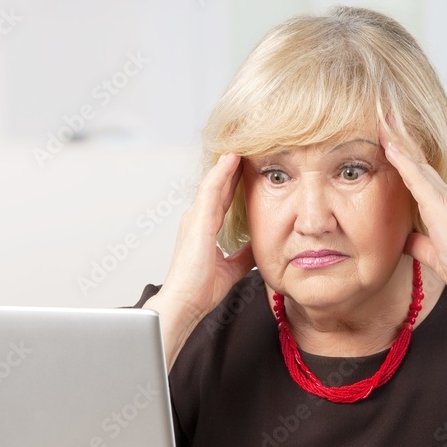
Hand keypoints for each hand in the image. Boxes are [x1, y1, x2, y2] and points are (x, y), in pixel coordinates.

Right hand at [145, 154, 253, 367]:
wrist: (185, 303)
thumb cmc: (201, 290)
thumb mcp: (232, 268)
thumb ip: (244, 254)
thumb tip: (260, 247)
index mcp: (204, 229)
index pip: (223, 199)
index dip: (235, 182)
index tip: (249, 167)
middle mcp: (197, 219)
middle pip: (218, 186)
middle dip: (232, 167)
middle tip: (248, 147)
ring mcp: (195, 218)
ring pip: (214, 182)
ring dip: (227, 163)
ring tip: (242, 143)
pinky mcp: (197, 221)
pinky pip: (211, 190)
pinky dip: (221, 172)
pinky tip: (232, 158)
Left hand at [378, 121, 446, 303]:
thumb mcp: (430, 251)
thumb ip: (417, 241)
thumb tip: (404, 237)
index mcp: (445, 203)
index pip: (419, 173)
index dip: (405, 155)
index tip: (390, 137)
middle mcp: (446, 194)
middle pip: (418, 159)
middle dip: (402, 136)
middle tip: (386, 114)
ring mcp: (444, 196)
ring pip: (417, 161)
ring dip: (399, 139)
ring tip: (384, 118)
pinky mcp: (439, 203)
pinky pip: (416, 176)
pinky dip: (402, 159)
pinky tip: (389, 145)